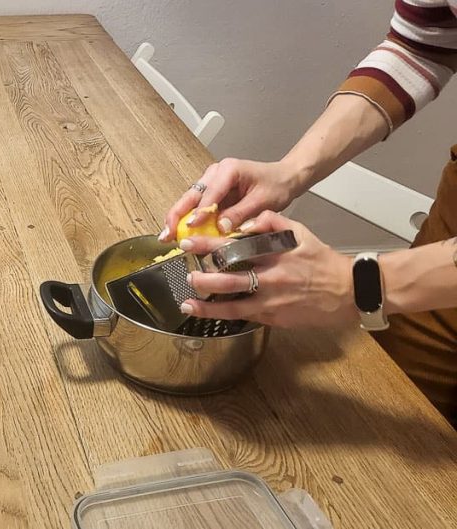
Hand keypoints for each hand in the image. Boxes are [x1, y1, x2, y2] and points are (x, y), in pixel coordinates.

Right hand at [160, 158, 301, 241]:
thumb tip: (221, 227)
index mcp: (228, 170)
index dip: (199, 211)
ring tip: (168, 236)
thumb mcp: (263, 201)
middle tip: (167, 234)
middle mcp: (215, 173)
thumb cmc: (276, 185)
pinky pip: (196, 206)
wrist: (284, 178)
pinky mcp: (212, 193)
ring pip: (189, 200)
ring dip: (178, 218)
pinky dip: (187, 219)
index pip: (209, 193)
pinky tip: (179, 232)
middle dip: (176, 215)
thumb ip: (241, 213)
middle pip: (191, 195)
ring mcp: (211, 182)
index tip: (191, 226)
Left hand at [178, 211, 356, 328]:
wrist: (350, 292)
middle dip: (203, 277)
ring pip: (233, 305)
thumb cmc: (324, 262)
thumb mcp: (302, 234)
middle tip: (185, 274)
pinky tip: (207, 314)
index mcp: (276, 254)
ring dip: (208, 304)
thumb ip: (275, 222)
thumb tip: (251, 217)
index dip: (209, 245)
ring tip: (188, 302)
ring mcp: (272, 301)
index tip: (190, 243)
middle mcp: (271, 278)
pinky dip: (224, 315)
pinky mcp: (274, 318)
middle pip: (229, 279)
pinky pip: (245, 317)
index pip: (236, 247)